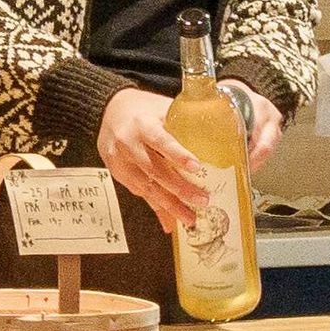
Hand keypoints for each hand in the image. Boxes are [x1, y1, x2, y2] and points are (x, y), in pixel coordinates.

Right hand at [94, 84, 209, 225]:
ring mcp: (120, 161)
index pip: (160, 140)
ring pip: (147, 187)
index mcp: (142, 124)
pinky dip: (156, 209)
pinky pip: (140, 194)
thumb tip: (220, 138)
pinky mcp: (118, 174)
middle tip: (202, 200)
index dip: (177, 154)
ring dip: (170, 205)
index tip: (196, 167)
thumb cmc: (143, 110)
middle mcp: (128, 143)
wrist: (109, 112)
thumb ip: (184, 123)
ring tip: (190, 218)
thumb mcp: (162, 108)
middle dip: (179, 188)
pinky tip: (170, 222)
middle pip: (155, 170)